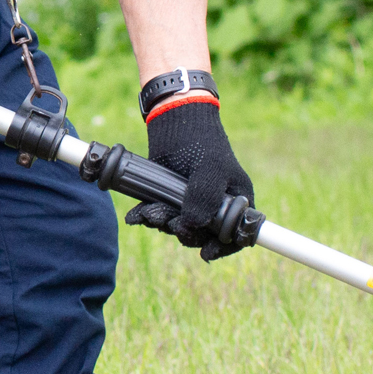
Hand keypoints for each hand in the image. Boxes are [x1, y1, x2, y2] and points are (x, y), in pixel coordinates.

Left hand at [124, 98, 254, 259]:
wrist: (172, 120)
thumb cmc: (201, 141)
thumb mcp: (210, 168)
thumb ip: (205, 198)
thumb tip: (193, 226)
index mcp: (236, 201)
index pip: (236, 234)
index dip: (223, 247)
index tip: (205, 253)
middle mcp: (214, 205)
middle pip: (202, 235)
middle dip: (184, 233)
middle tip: (170, 224)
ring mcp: (190, 202)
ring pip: (177, 226)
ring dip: (161, 223)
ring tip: (149, 213)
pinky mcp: (168, 197)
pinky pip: (159, 215)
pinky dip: (147, 216)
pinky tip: (136, 215)